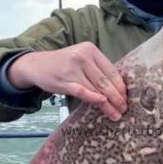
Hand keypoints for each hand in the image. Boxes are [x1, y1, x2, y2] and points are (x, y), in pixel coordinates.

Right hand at [8, 43, 126, 120]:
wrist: (36, 65)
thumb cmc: (61, 64)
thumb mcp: (80, 60)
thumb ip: (96, 69)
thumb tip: (117, 88)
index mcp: (90, 50)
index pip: (111, 70)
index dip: (121, 86)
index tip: (127, 97)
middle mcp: (83, 57)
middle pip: (106, 81)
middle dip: (117, 97)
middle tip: (124, 108)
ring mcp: (73, 68)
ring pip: (97, 88)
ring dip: (108, 104)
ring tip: (116, 113)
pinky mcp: (64, 80)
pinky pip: (83, 92)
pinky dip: (94, 99)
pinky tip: (103, 105)